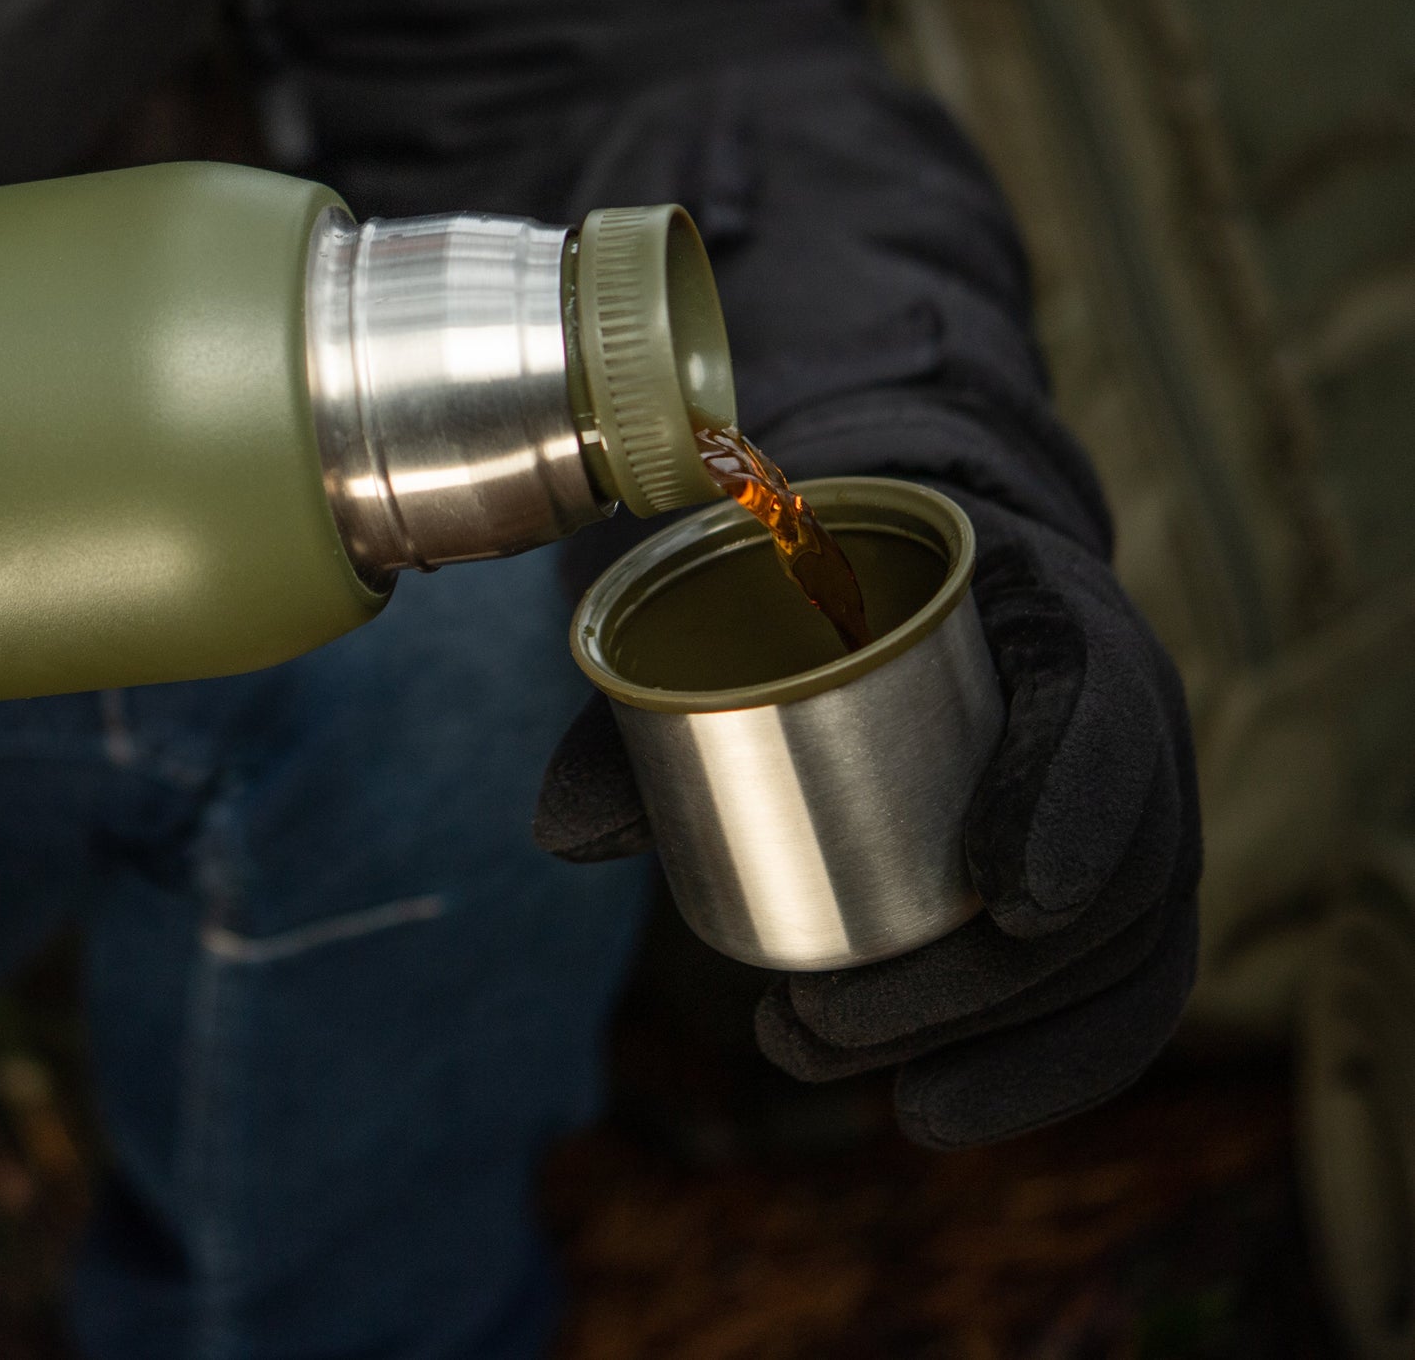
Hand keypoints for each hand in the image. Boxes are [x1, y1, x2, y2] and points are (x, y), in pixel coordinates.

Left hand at [535, 491, 1198, 1147]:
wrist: (928, 588)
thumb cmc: (837, 593)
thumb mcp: (756, 602)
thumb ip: (663, 701)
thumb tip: (559, 829)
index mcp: (1052, 609)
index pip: (1106, 698)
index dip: (1073, 797)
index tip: (1003, 893)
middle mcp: (1129, 716)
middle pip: (1119, 869)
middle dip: (977, 978)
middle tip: (824, 1019)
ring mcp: (1140, 815)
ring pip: (1119, 958)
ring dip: (985, 1041)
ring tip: (822, 1056)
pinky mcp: (1121, 900)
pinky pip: (1120, 1006)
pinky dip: (1035, 1074)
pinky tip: (932, 1112)